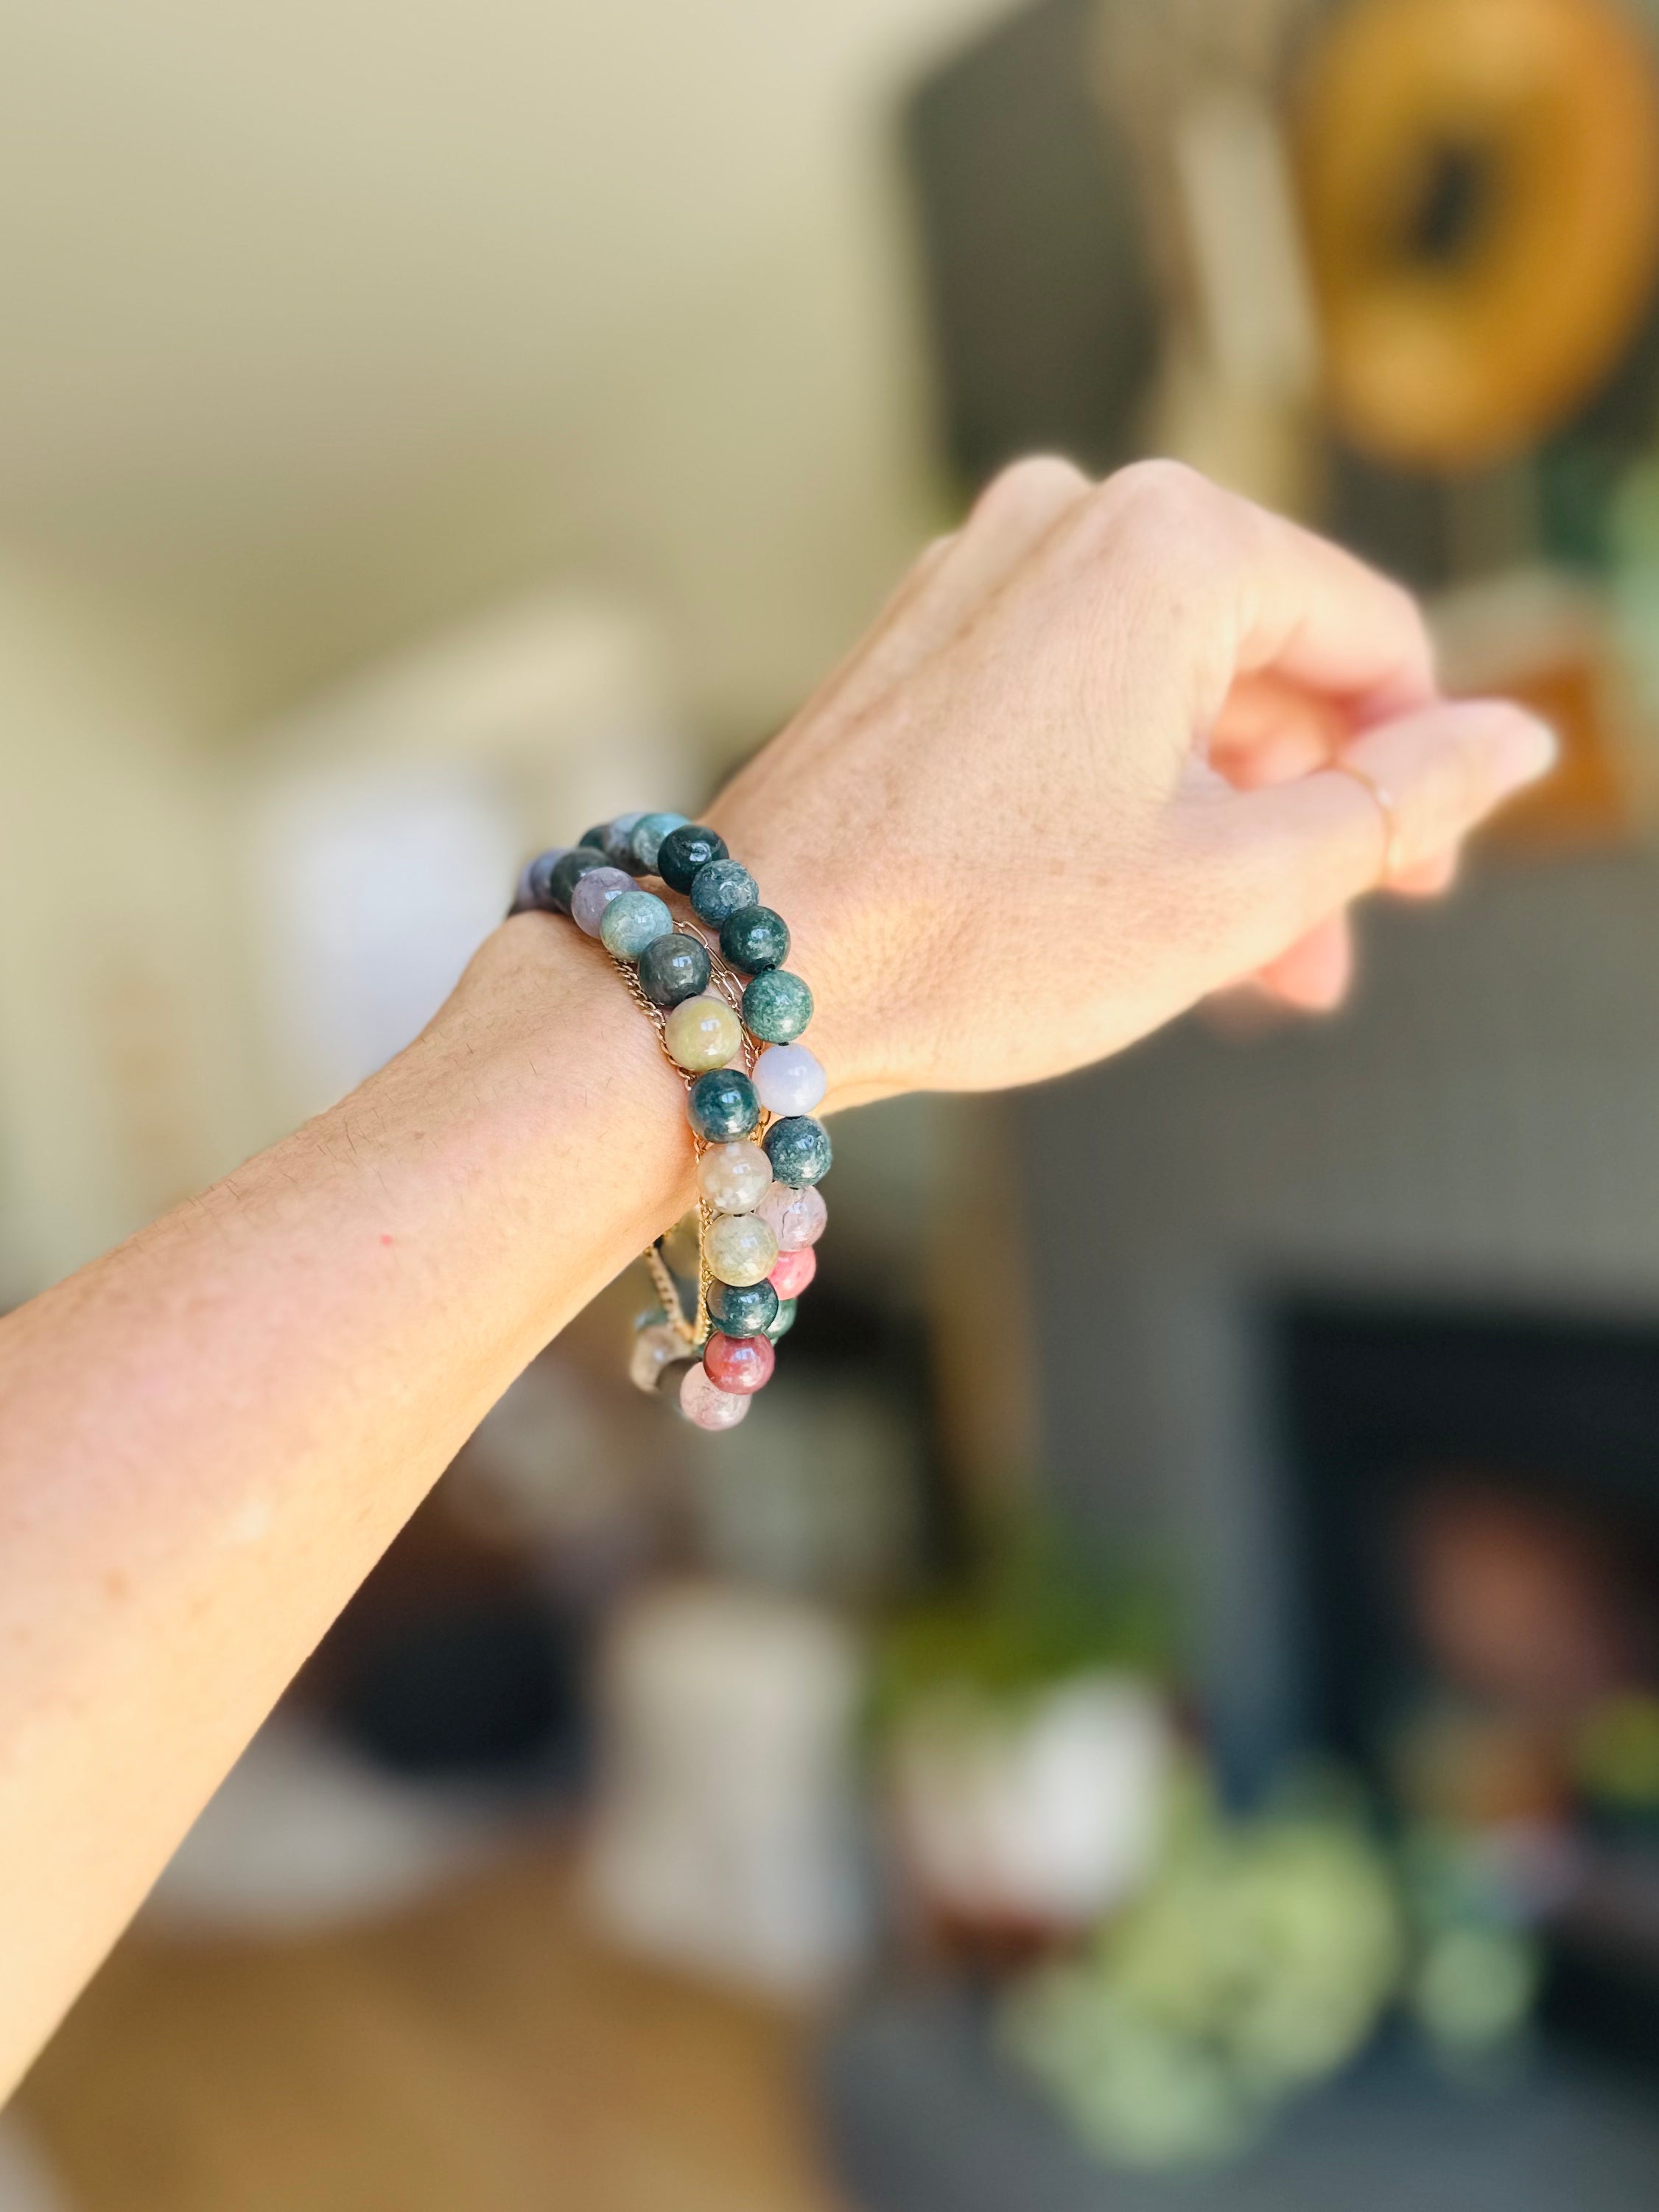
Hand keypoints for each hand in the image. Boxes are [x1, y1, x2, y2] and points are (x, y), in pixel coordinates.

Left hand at [710, 459, 1553, 1108]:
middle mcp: (1067, 520)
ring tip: (1237, 967)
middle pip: (1260, 668)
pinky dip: (1120, 796)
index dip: (1415, 771)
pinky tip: (1132, 909)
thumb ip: (1395, 806)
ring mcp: (974, 572)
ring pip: (1162, 698)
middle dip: (1302, 821)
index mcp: (1169, 543)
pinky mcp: (917, 639)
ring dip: (1215, 827)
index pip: (1368, 640)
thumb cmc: (981, 933)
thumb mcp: (1234, 888)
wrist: (743, 973)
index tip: (1415, 888)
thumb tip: (1510, 744)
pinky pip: (1069, 704)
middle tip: (1319, 959)